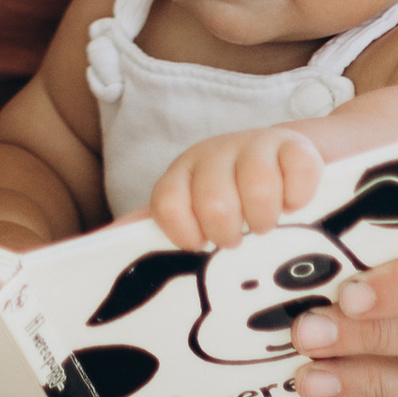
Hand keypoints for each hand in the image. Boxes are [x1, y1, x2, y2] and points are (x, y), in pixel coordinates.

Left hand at [150, 127, 325, 250]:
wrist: (298, 162)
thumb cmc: (241, 203)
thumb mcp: (196, 217)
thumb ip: (151, 235)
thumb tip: (98, 251)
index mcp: (183, 177)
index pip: (167, 203)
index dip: (183, 232)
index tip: (200, 245)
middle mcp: (214, 157)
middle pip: (214, 202)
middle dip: (229, 233)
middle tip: (238, 241)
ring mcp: (255, 147)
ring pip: (256, 187)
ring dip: (265, 218)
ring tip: (267, 226)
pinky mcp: (297, 145)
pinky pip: (297, 170)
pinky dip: (299, 195)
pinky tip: (296, 203)